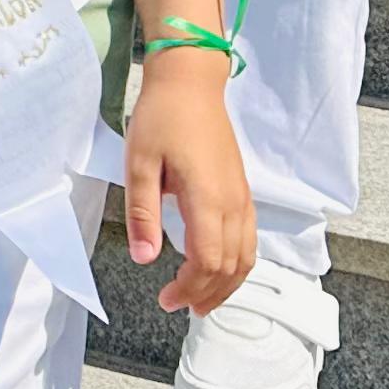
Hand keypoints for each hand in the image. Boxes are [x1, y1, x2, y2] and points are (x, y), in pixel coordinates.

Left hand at [126, 60, 251, 316]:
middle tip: (179, 306)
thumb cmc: (162, 117)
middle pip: (231, 266)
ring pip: (247, 256)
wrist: (191, 82)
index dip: (189, 288)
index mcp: (207, 197)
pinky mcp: (242, 190)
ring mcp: (242, 196)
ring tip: (201, 301)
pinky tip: (217, 270)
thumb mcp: (139, 163)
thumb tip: (144, 258)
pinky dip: (237, 265)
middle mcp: (233, 202)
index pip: (208, 261)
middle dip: (207, 294)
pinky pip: (249, 239)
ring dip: (227, 285)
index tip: (166, 298)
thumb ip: (143, 213)